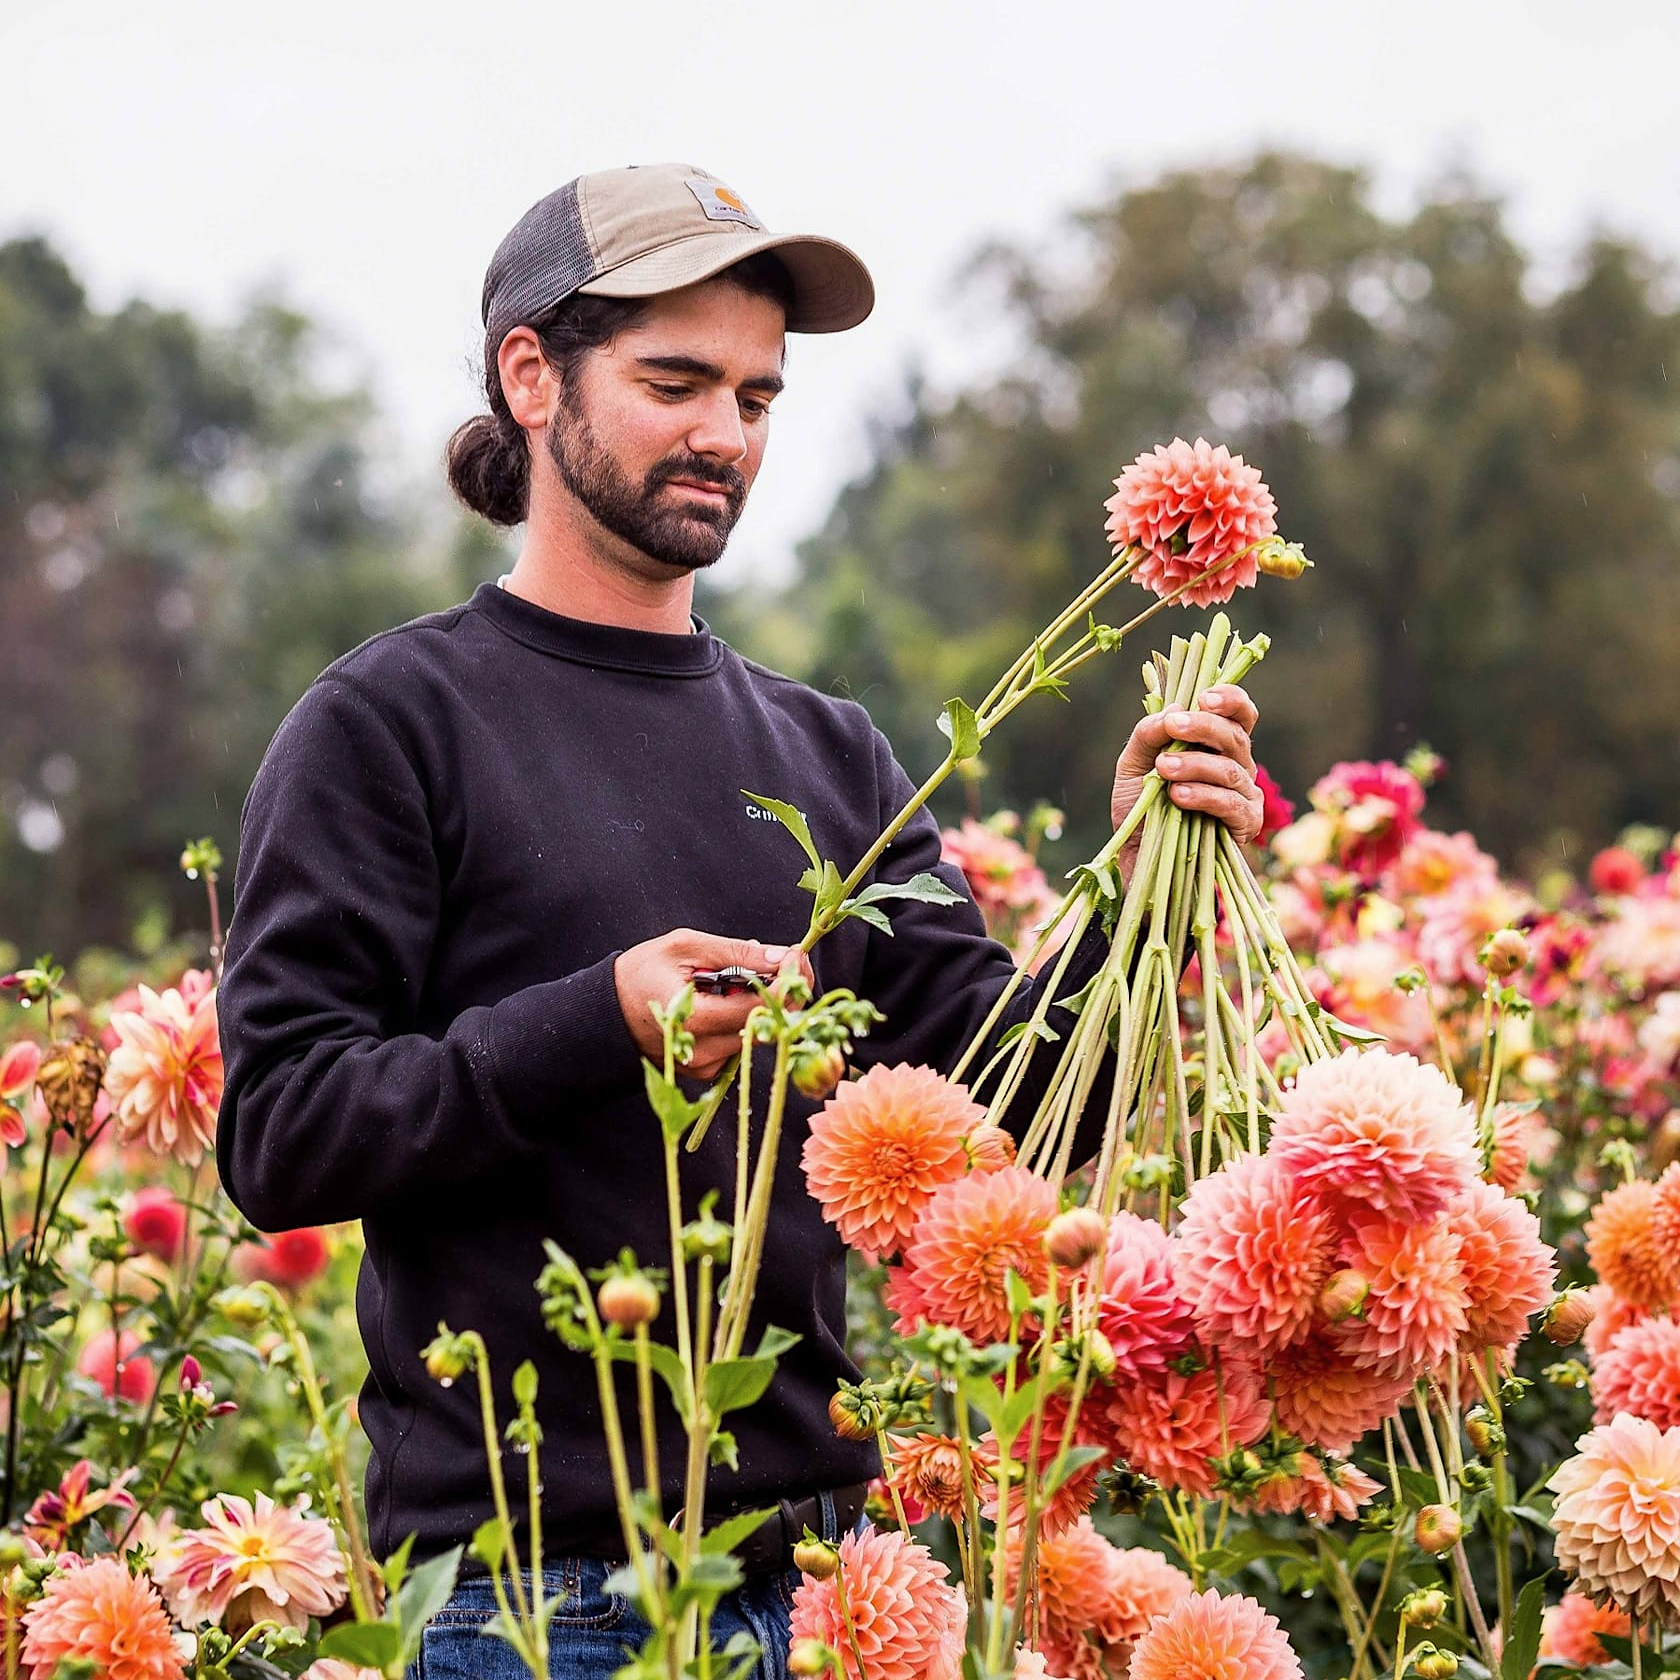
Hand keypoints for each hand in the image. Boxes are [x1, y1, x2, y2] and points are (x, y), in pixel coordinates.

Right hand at [614, 930, 814, 1079]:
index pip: (761, 1006)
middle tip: (782, 962)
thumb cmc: (641, 972)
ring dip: (761, 1005)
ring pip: (755, 1035)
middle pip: (766, 1024)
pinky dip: (742, 1020)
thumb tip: (782, 958)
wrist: (606, 1011)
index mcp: (697, 1019)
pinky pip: (740, 1044)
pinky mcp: (705, 1072)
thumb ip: (737, 954)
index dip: (788, 981)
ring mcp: (705, 1066)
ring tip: (742, 977)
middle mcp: (704, 1051)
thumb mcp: (686, 946)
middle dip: (781, 991)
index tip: (796, 956)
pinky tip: (727, 1000)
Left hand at [1110, 684, 1261, 879]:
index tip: (1203, 696)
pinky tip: (1178, 795)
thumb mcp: (1134, 766)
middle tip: (1173, 725)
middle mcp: (1237, 766)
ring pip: (1231, 769)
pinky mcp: (1245, 825)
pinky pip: (1232, 804)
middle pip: (1235, 736)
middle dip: (1204, 726)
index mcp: (1216, 746)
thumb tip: (1172, 708)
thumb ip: (1147, 735)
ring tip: (1164, 768)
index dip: (1230, 700)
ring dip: (1195, 764)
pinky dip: (1205, 796)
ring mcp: (1245, 795)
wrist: (1139, 857)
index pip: (1239, 714)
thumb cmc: (1141, 808)